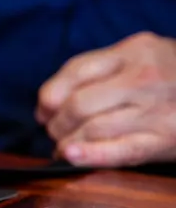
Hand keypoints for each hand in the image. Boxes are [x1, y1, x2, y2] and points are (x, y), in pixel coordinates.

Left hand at [36, 32, 175, 166]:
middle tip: (54, 130)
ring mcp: (155, 111)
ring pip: (92, 128)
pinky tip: (70, 155)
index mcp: (135, 52)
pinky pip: (119, 151)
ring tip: (64, 145)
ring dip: (67, 141)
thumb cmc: (171, 76)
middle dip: (57, 122)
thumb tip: (47, 102)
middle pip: (79, 103)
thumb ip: (95, 71)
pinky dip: (90, 155)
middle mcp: (144, 79)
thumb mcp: (140, 57)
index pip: (76, 70)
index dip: (50, 94)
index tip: (43, 109)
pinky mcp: (161, 141)